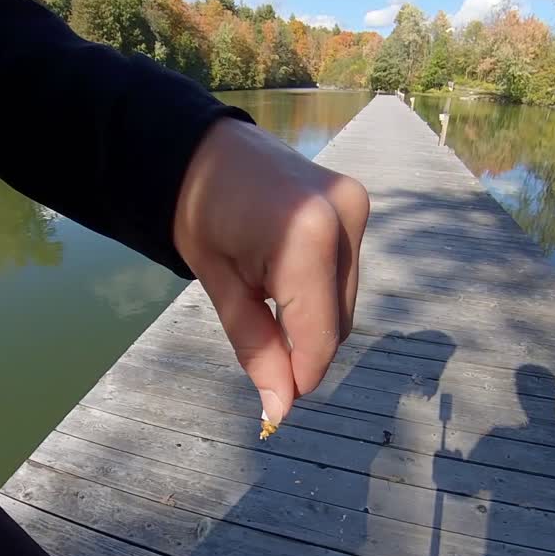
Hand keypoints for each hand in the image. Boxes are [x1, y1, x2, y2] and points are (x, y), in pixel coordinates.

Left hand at [174, 118, 369, 425]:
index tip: (280, 402)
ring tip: (266, 296)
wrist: (202, 147)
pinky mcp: (357, 203)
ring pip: (347, 300)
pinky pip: (346, 271)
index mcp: (306, 237)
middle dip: (305, 348)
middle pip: (338, 321)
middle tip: (262, 350)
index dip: (302, 375)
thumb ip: (256, 347)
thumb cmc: (197, 212)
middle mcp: (343, 217)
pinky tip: (283, 275)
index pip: (320, 333)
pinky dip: (320, 289)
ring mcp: (355, 206)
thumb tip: (281, 408)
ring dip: (314, 318)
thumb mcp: (220, 286)